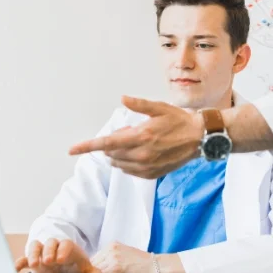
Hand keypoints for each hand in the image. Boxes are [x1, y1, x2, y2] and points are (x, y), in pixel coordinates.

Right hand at [15, 239, 102, 272]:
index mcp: (69, 249)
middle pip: (51, 242)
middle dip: (49, 250)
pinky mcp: (33, 264)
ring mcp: (43, 255)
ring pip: (36, 246)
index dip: (63, 249)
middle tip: (48, 261)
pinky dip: (19, 262)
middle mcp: (55, 249)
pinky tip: (15, 270)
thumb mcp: (87, 272)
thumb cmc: (78, 270)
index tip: (61, 259)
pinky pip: (24, 259)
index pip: (66, 244)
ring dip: (33, 253)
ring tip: (33, 264)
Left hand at [69, 96, 204, 178]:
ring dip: (118, 154)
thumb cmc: (179, 121)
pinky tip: (138, 154)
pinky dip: (128, 163)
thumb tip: (123, 99)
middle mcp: (141, 154)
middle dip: (111, 144)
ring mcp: (147, 166)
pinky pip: (131, 171)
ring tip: (136, 141)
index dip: (87, 146)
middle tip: (128, 132)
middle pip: (111, 153)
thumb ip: (139, 105)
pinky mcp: (153, 174)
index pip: (106, 143)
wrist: (199, 138)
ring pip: (120, 163)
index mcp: (140, 137)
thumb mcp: (159, 108)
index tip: (72, 149)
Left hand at [91, 242, 158, 272]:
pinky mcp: (115, 267)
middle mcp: (110, 249)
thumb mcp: (124, 257)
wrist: (156, 267)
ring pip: (95, 271)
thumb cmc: (142, 265)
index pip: (93, 259)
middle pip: (92, 264)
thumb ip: (110, 261)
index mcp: (112, 245)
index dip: (92, 271)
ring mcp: (112, 257)